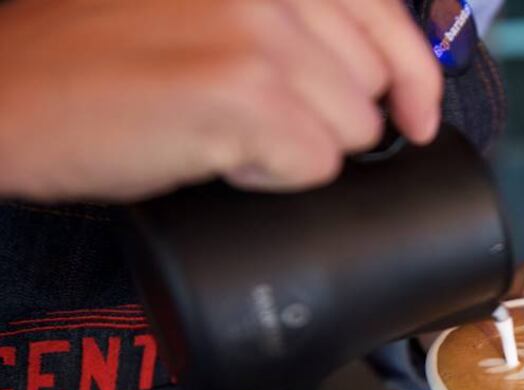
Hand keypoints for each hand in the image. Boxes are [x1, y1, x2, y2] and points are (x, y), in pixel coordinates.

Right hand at [0, 0, 441, 200]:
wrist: (6, 89)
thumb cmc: (97, 54)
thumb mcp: (207, 6)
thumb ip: (289, 20)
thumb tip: (385, 79)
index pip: (387, 16)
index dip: (413, 75)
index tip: (418, 116)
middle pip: (370, 85)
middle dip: (325, 117)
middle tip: (245, 111)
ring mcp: (263, 32)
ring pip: (350, 131)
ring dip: (293, 148)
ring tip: (218, 125)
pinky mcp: (246, 92)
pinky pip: (314, 165)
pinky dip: (266, 175)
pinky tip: (208, 150)